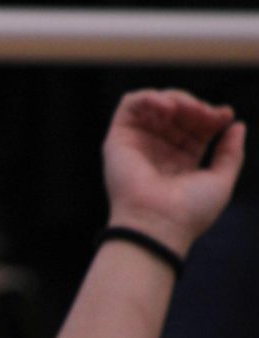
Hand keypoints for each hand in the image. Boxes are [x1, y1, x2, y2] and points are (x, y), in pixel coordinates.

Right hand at [103, 88, 245, 256]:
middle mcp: (157, 152)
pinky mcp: (118, 141)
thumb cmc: (189, 211)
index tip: (225, 116)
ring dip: (175, 99)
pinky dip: (149, 97)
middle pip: (179, 112)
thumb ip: (230, 153)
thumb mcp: (220, 181)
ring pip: (156, 104)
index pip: (196, 126)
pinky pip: (129, 105)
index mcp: (180, 161)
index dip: (212, 115)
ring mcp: (137, 145)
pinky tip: (167, 106)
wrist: (158, 224)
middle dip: (196, 106)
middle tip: (206, 114)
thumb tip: (236, 125)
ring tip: (185, 109)